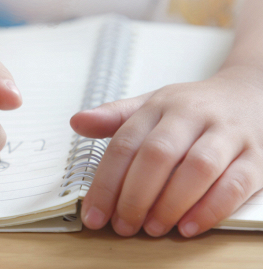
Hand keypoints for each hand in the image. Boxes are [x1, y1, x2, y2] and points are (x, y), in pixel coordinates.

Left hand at [70, 65, 262, 236]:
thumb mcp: (150, 105)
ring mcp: (227, 134)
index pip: (125, 143)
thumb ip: (114, 117)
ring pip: (198, 168)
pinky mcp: (255, 156)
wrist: (248, 94)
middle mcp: (192, 116)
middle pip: (158, 155)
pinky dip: (211, 209)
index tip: (94, 214)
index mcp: (160, 105)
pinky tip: (188, 227)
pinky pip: (235, 184)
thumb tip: (76, 122)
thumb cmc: (190, 109)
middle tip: (123, 225)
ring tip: (152, 228)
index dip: (106, 182)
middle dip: (135, 195)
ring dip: (170, 203)